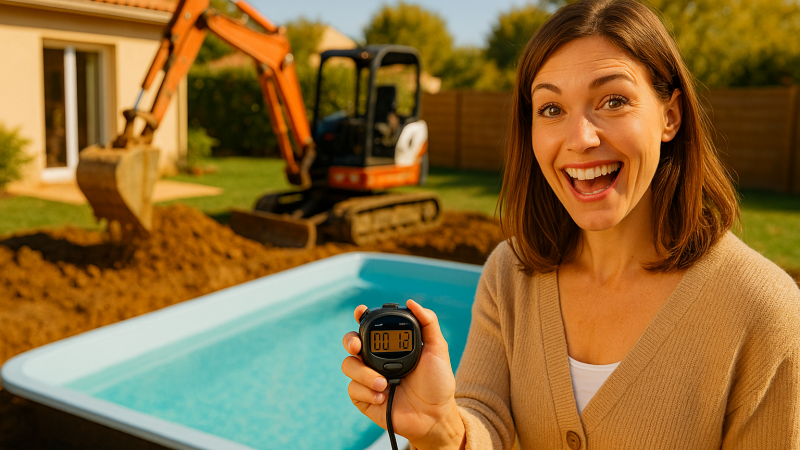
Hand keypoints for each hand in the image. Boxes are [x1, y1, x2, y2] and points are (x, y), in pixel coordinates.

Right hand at [341, 299, 464, 449]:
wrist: (435, 415)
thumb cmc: (438, 383)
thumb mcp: (438, 350)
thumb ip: (429, 323)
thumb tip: (412, 302)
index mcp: (390, 346)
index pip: (371, 327)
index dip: (361, 316)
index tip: (360, 311)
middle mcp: (376, 359)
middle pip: (351, 343)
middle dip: (349, 340)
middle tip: (356, 346)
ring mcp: (368, 379)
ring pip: (349, 366)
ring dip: (364, 373)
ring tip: (384, 384)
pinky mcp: (364, 398)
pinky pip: (353, 389)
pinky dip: (367, 391)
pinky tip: (383, 397)